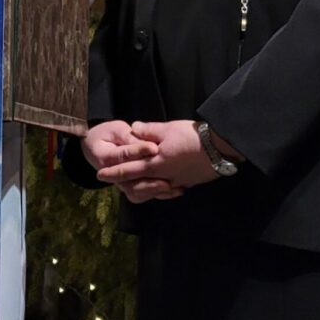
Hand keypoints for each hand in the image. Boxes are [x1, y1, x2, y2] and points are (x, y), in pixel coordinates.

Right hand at [82, 120, 182, 203]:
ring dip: (155, 191)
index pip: (123, 155)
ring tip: (172, 187)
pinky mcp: (130, 186)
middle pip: (130, 183)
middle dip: (150, 182)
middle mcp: (113, 175)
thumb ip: (129, 136)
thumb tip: (142, 137)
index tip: (155, 148)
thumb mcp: (115, 130)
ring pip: (137, 193)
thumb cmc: (107, 134)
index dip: (139, 151)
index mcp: (105, 157)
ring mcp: (121, 183)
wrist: (95, 147)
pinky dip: (158, 194)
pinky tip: (175, 190)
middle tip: (167, 179)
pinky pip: (143, 195)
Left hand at [95, 120, 218, 191]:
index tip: (99, 175)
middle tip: (109, 182)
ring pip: (152, 190)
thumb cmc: (192, 137)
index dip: (113, 173)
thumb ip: (148, 130)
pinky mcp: (187, 184)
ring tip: (131, 184)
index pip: (128, 170)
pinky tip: (159, 186)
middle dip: (122, 182)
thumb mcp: (168, 128)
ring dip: (140, 188)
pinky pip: (167, 190)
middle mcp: (163, 177)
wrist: (220, 150)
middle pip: (137, 184)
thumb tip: (134, 128)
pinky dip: (158, 190)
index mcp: (154, 163)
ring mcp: (176, 183)